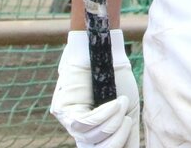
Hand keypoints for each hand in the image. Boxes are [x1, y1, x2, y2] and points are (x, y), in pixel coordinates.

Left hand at [49, 30, 140, 147]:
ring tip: (122, 102)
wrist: (107, 52)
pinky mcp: (62, 109)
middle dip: (117, 139)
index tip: (129, 129)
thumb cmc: (117, 79)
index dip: (117, 146)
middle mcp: (77, 129)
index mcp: (91, 131)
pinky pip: (84, 124)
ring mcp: (67, 120)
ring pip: (91, 138)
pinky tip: (115, 101)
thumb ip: (128, 134)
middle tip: (129, 120)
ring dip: (113, 121)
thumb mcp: (127, 111)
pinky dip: (105, 114)